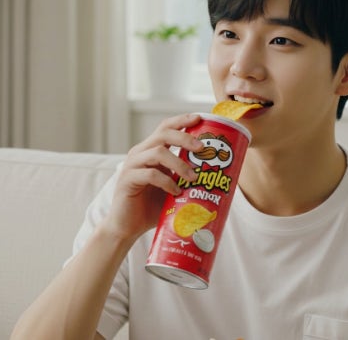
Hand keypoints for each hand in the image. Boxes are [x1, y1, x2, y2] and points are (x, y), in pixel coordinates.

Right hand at [103, 113, 202, 241]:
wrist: (128, 227)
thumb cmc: (152, 208)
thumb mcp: (174, 188)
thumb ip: (188, 179)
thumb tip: (220, 179)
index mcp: (151, 151)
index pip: (166, 128)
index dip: (182, 120)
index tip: (200, 118)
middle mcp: (140, 153)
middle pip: (163, 134)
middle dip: (185, 137)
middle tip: (202, 148)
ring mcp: (132, 165)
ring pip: (158, 152)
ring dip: (179, 164)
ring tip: (193, 177)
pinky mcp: (127, 180)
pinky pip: (150, 174)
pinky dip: (167, 181)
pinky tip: (176, 192)